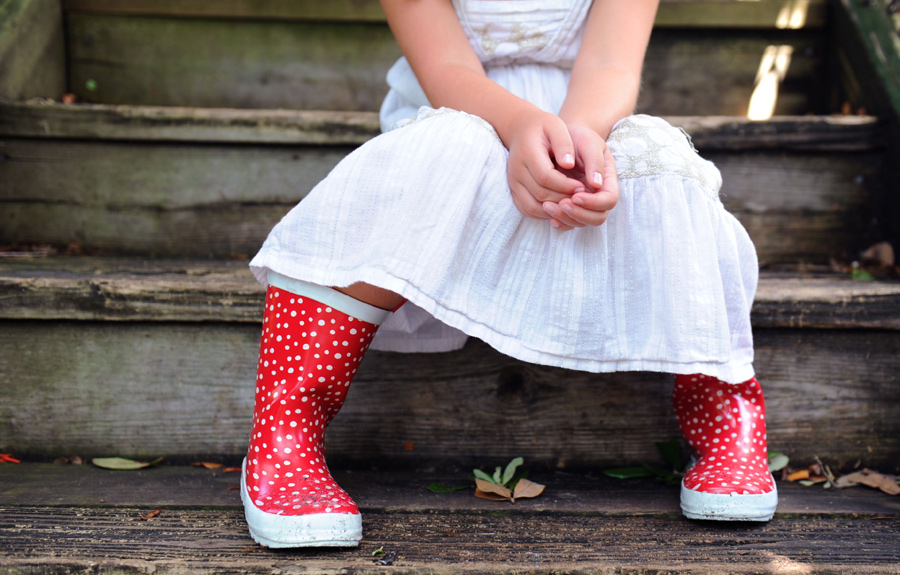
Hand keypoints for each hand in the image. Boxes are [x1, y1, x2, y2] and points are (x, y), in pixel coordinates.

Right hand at [505, 109, 585, 229]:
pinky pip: (527, 209)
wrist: (521, 128)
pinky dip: (543, 213)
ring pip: (532, 206)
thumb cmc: (543, 127)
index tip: (582, 186)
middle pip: (540, 194)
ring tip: (571, 203)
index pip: (546, 177)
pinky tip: (559, 207)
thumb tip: (569, 164)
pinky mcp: (514, 190)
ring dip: (554, 209)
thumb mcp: (556, 126)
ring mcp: (513, 182)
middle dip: (563, 198)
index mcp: (527, 153)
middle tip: (581, 198)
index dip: (565, 185)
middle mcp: (516, 171)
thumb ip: (564, 143)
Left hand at [541, 123, 618, 229]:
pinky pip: (568, 223)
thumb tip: (596, 184)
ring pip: (581, 223)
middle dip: (579, 214)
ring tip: (547, 205)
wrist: (563, 139)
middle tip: (560, 203)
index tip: (575, 195)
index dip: (594, 202)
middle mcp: (598, 196)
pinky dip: (559, 222)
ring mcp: (585, 204)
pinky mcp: (571, 207)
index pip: (609, 200)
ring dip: (566, 218)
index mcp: (607, 181)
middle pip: (597, 217)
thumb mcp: (588, 143)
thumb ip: (594, 162)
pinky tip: (547, 213)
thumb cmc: (578, 139)